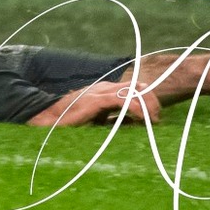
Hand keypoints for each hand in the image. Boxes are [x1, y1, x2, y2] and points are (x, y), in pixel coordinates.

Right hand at [29, 79, 159, 127]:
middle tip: (157, 120)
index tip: (155, 117)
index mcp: (108, 90)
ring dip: (148, 105)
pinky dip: (136, 109)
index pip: (136, 87)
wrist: (52, 118)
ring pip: (134, 90)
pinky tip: (142, 120)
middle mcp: (107, 87)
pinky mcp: (97, 99)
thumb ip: (115, 118)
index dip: (149, 99)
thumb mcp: (99, 119)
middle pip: (139, 85)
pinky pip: (123, 100)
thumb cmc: (73, 120)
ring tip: (152, 121)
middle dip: (153, 101)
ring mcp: (102, 91)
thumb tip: (134, 123)